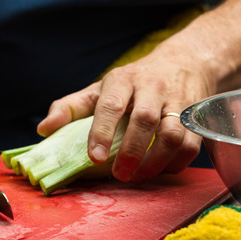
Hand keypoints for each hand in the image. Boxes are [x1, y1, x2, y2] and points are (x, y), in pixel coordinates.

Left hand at [38, 32, 216, 182]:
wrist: (183, 62)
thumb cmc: (132, 82)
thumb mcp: (99, 89)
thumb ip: (70, 107)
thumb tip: (43, 129)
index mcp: (122, 81)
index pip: (110, 105)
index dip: (101, 131)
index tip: (94, 157)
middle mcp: (151, 87)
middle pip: (145, 120)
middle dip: (131, 151)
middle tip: (119, 175)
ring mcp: (177, 100)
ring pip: (173, 133)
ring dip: (156, 161)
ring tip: (138, 176)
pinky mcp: (196, 115)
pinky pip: (192, 143)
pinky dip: (177, 162)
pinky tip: (160, 169)